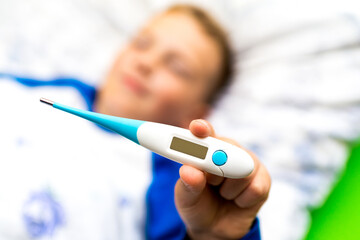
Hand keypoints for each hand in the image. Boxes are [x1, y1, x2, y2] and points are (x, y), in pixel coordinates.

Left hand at [175, 119, 270, 239]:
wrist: (213, 228)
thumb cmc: (197, 205)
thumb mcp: (185, 197)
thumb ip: (187, 183)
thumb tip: (189, 170)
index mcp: (206, 149)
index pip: (205, 133)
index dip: (202, 129)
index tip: (197, 128)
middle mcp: (228, 151)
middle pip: (227, 149)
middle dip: (217, 169)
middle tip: (210, 182)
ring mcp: (247, 164)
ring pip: (243, 171)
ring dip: (227, 189)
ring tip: (222, 193)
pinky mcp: (262, 180)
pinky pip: (255, 188)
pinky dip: (242, 200)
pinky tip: (237, 201)